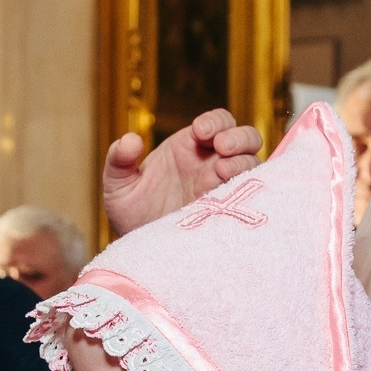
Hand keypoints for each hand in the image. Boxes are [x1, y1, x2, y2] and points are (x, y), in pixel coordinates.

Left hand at [101, 108, 262, 235]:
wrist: (140, 249)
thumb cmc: (131, 213)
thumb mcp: (118, 185)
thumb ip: (119, 159)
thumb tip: (129, 139)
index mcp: (189, 148)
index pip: (216, 123)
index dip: (215, 121)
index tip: (200, 131)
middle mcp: (212, 164)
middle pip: (245, 138)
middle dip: (238, 137)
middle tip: (221, 147)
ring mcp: (223, 187)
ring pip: (252, 164)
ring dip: (243, 161)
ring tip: (222, 170)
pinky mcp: (229, 211)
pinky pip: (251, 195)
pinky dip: (249, 189)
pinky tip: (230, 192)